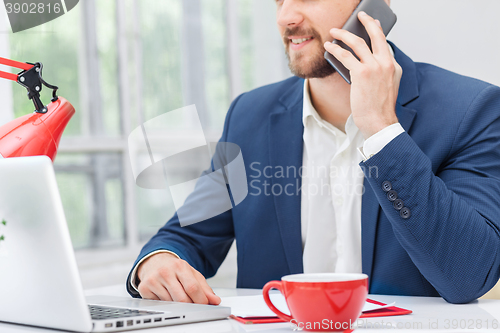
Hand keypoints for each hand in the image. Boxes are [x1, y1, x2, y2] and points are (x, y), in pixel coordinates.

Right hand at [137, 252, 220, 304]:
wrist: (155, 262)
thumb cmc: (176, 270)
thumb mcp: (192, 274)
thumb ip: (205, 288)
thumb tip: (215, 301)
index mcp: (180, 266)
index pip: (193, 287)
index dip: (201, 300)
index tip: (205, 306)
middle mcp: (165, 271)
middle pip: (182, 299)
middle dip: (191, 306)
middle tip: (193, 306)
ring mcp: (154, 279)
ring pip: (171, 304)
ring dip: (178, 306)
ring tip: (177, 297)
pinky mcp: (144, 288)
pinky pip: (159, 305)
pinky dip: (165, 305)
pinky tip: (165, 296)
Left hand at [324, 11, 401, 138]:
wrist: (379, 122)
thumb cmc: (378, 108)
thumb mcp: (385, 87)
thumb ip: (379, 72)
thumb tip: (361, 62)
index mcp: (394, 66)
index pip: (384, 44)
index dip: (377, 31)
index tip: (372, 24)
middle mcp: (386, 63)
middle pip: (376, 35)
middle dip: (367, 21)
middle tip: (360, 15)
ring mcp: (374, 67)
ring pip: (358, 42)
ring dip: (343, 34)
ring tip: (334, 31)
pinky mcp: (361, 73)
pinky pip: (345, 56)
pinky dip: (335, 49)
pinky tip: (329, 47)